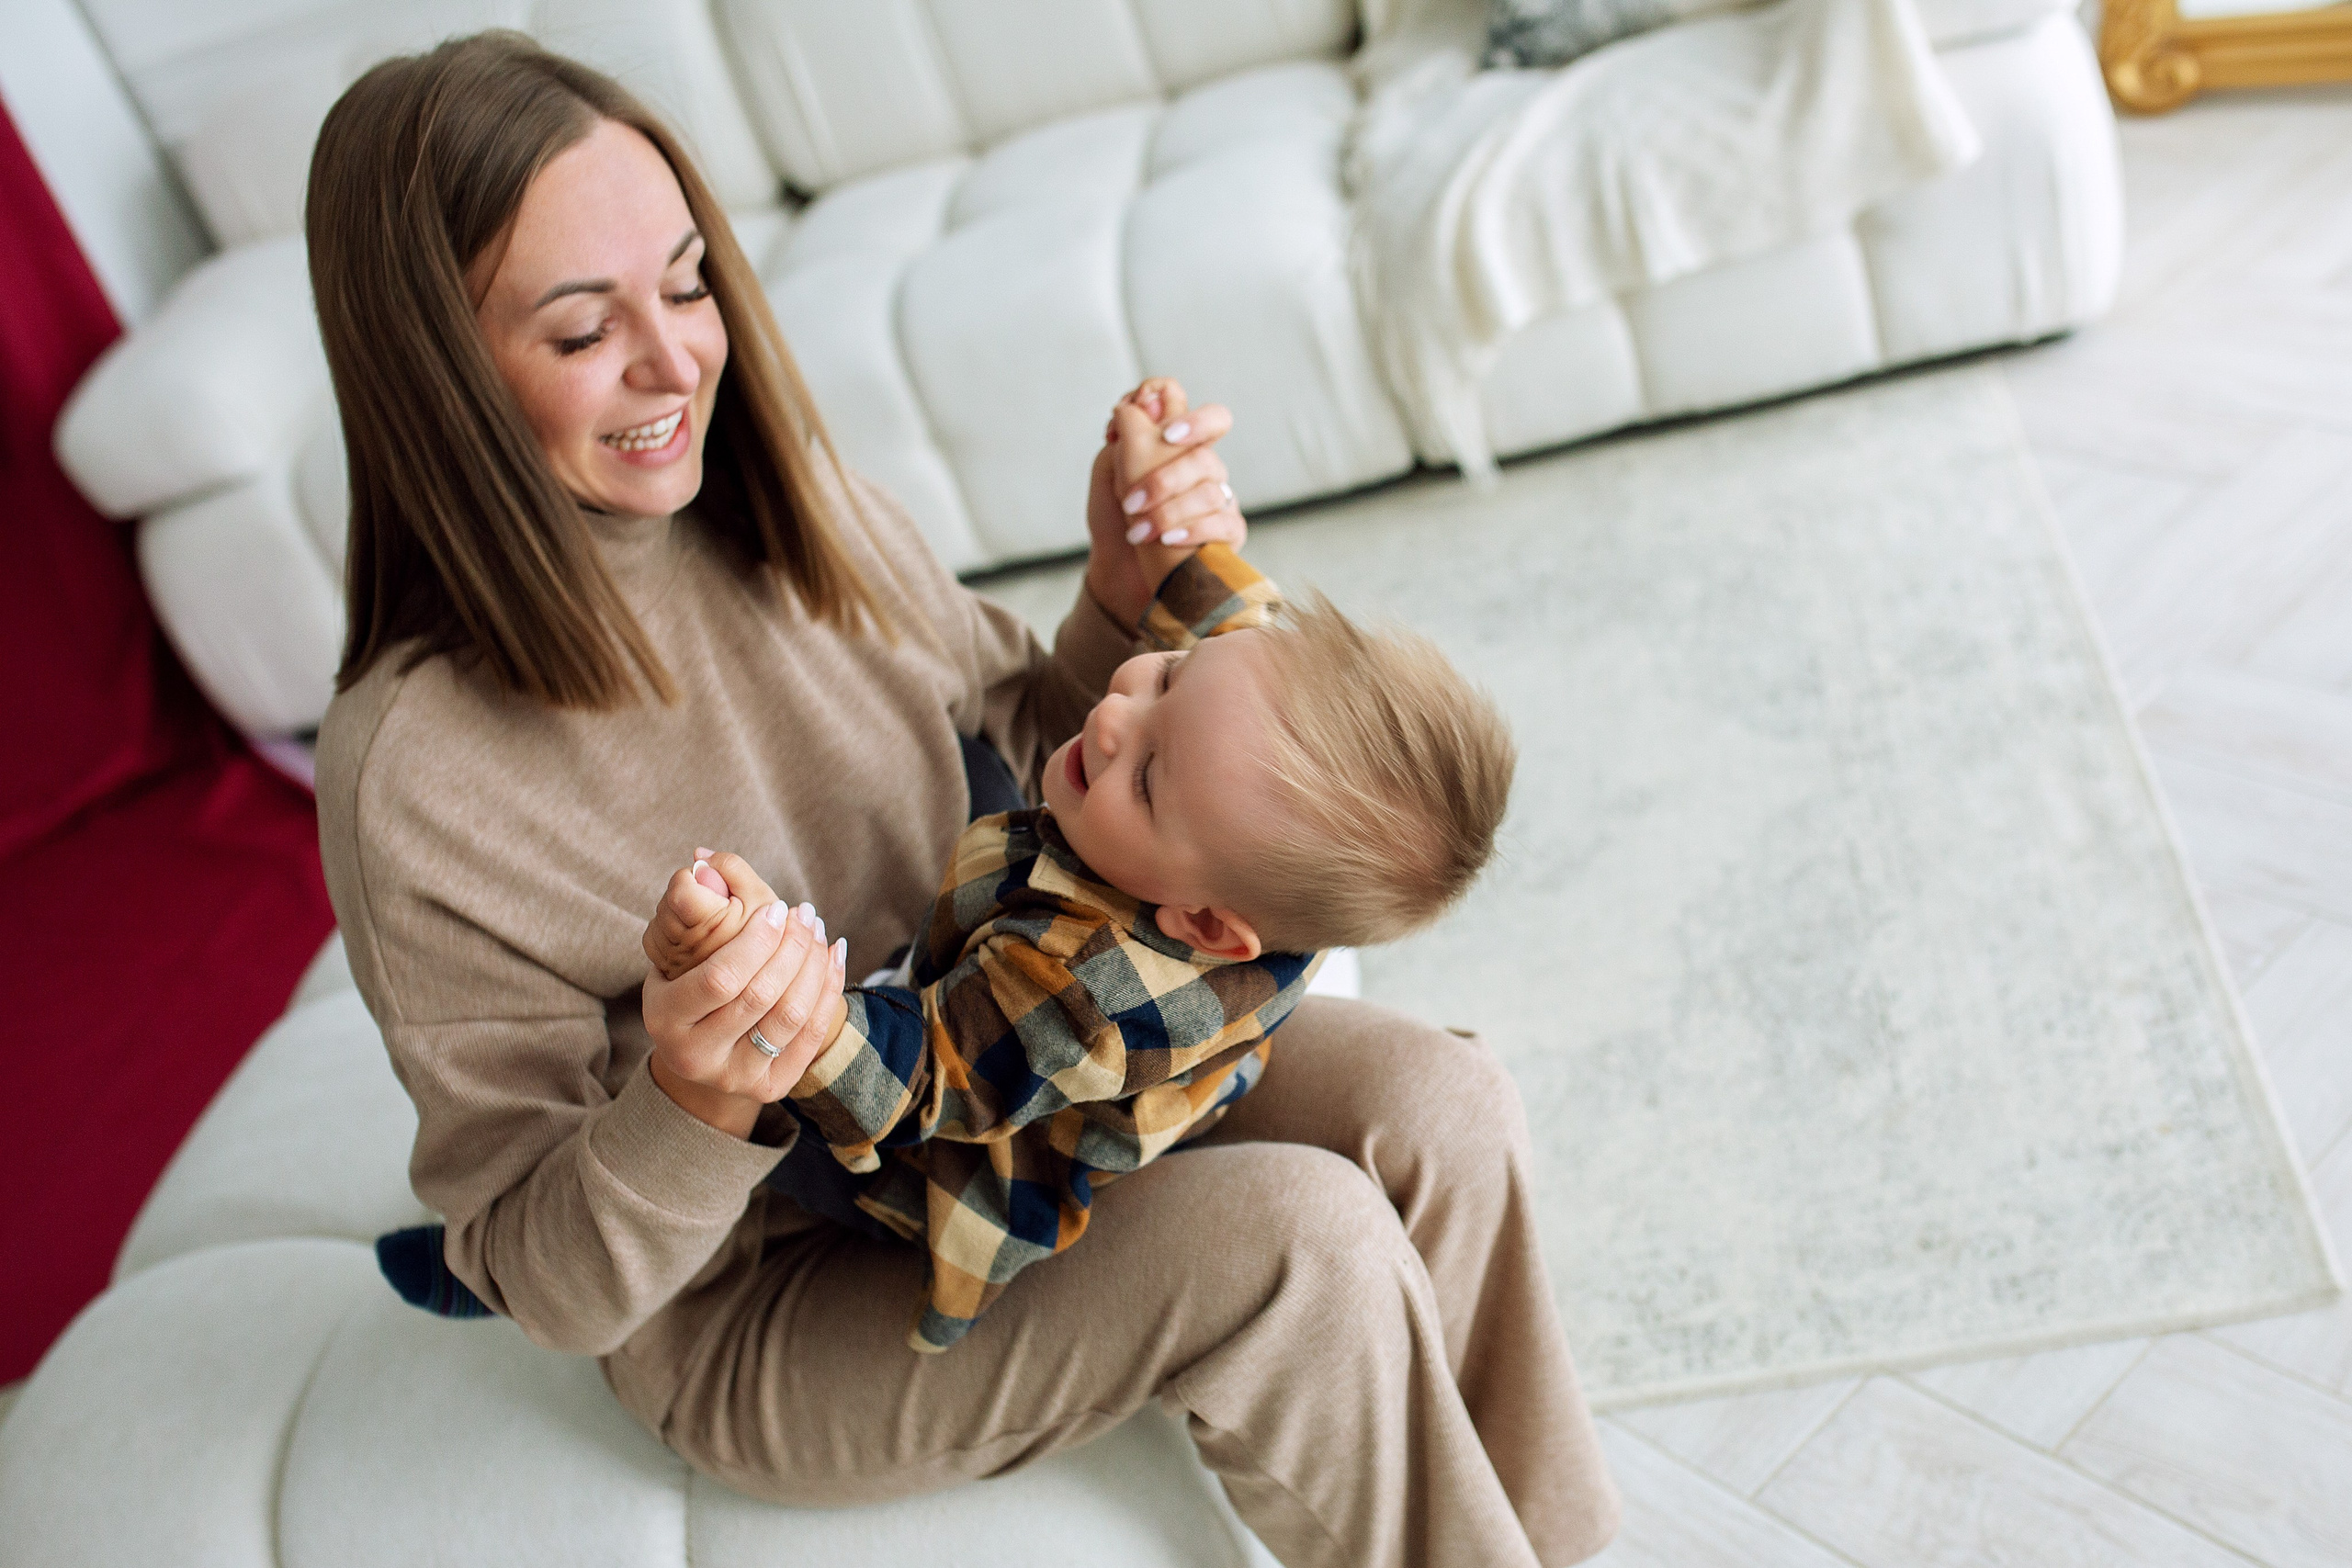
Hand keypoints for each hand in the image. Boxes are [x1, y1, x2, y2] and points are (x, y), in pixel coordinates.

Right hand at [641, 851, 848, 1137]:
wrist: (701, 1053)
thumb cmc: (689, 986)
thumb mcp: (678, 952)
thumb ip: (695, 904)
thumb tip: (703, 858)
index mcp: (665, 1018)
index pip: (720, 979)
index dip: (755, 941)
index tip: (777, 908)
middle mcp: (696, 1056)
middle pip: (760, 997)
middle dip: (791, 948)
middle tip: (804, 914)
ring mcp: (735, 1077)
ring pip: (790, 1017)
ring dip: (813, 965)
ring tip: (818, 930)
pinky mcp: (772, 1086)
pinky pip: (811, 1034)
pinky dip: (828, 989)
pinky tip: (832, 955)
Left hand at [1084, 378, 1247, 628]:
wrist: (1119, 574)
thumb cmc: (1116, 519)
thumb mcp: (1109, 469)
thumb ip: (1126, 432)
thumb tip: (1145, 402)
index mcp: (1181, 447)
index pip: (1207, 416)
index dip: (1193, 418)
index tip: (1165, 433)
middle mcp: (1206, 469)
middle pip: (1206, 455)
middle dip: (1165, 477)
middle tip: (1131, 499)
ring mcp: (1220, 500)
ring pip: (1210, 491)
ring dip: (1166, 512)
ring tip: (1136, 531)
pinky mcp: (1229, 533)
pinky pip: (1223, 523)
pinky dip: (1190, 530)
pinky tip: (1167, 540)